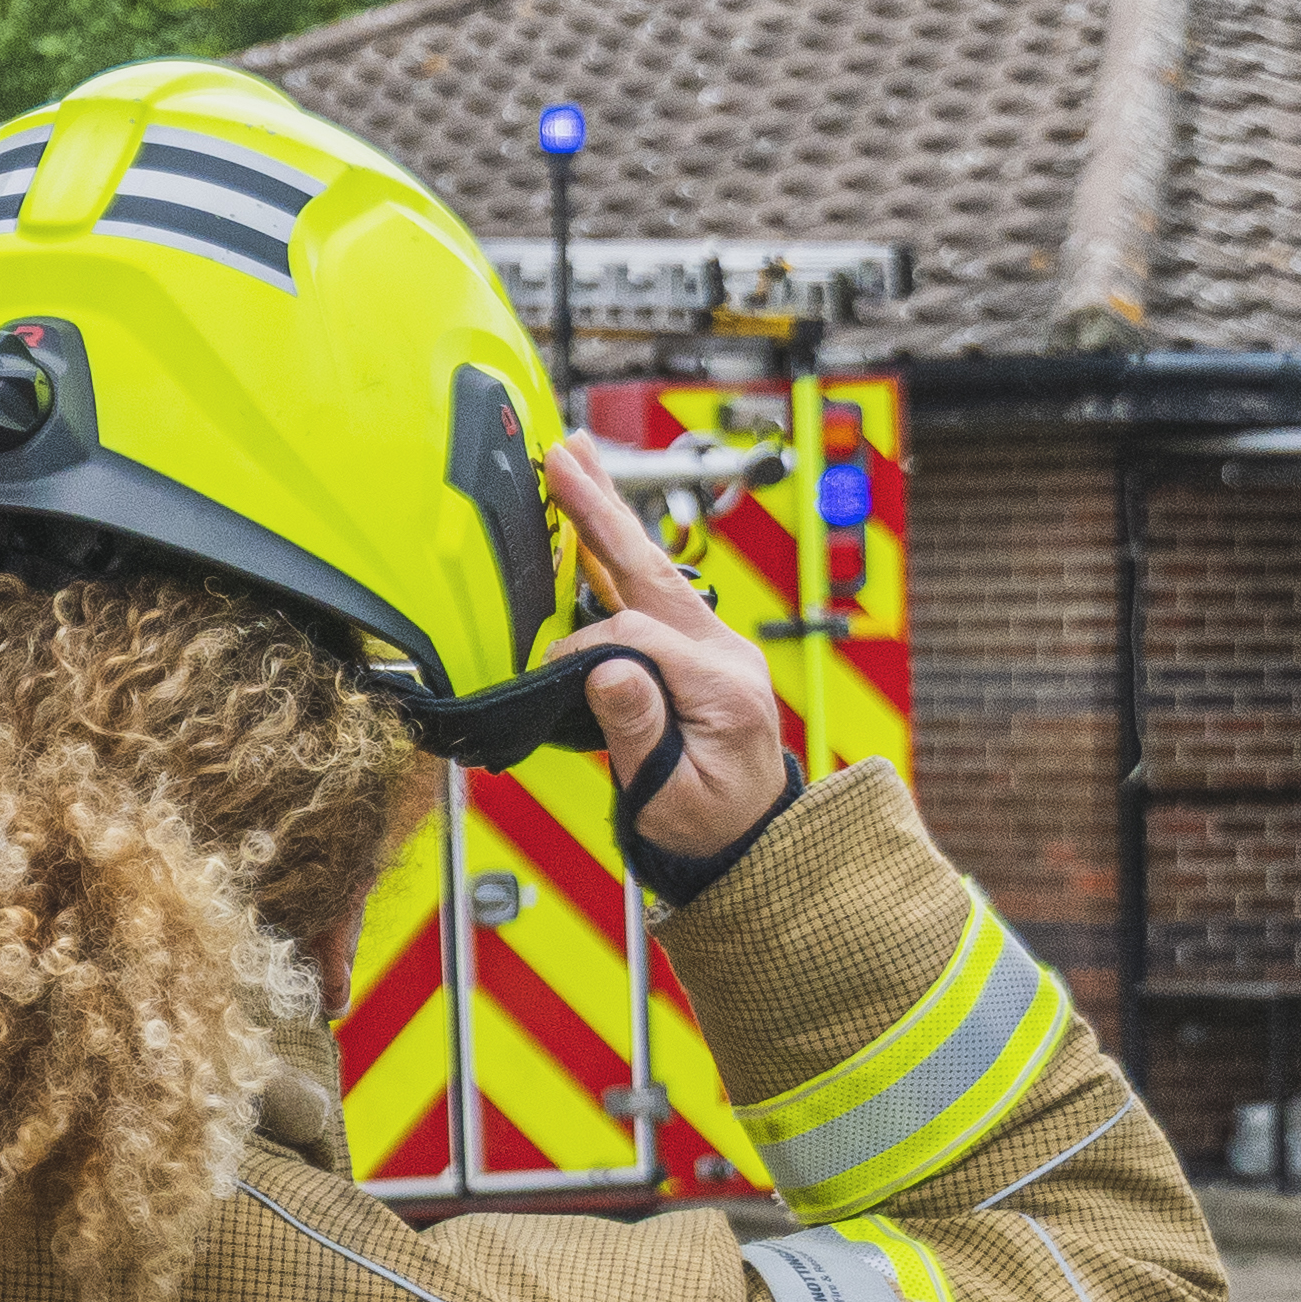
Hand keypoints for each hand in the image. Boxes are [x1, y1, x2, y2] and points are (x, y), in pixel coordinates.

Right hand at [541, 437, 790, 859]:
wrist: (753, 844)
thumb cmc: (710, 830)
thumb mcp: (672, 796)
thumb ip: (639, 731)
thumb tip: (604, 670)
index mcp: (723, 688)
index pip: (635, 639)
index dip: (582, 651)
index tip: (547, 675)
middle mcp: (726, 656)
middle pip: (653, 570)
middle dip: (603, 512)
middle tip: (563, 457)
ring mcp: (718, 648)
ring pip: (654, 570)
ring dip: (609, 520)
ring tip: (575, 468)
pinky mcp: (702, 652)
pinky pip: (656, 592)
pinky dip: (621, 554)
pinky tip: (593, 530)